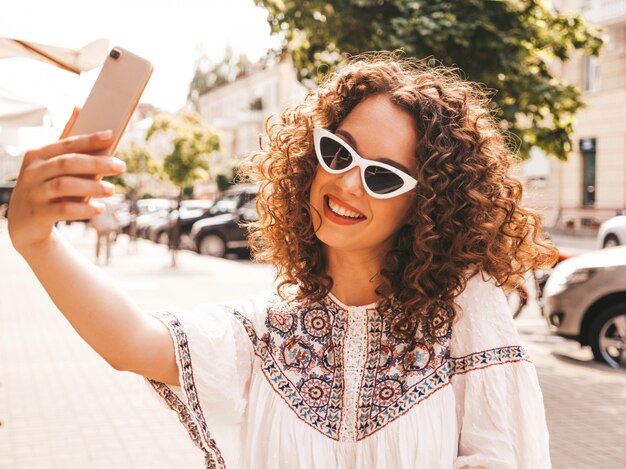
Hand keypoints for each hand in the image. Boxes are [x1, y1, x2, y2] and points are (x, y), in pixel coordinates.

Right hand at [8, 109, 125, 252]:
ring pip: (64, 185)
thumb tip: (78, 107)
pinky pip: (64, 210)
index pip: (66, 144)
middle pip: (67, 163)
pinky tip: (100, 208)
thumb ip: (66, 141)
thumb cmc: (46, 186)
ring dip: (92, 187)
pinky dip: (84, 209)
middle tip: (121, 166)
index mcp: (37, 155)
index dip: (89, 139)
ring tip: (112, 190)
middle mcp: (33, 172)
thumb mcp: (51, 163)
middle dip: (96, 163)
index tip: (111, 135)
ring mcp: (34, 193)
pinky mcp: (39, 214)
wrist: (24, 222)